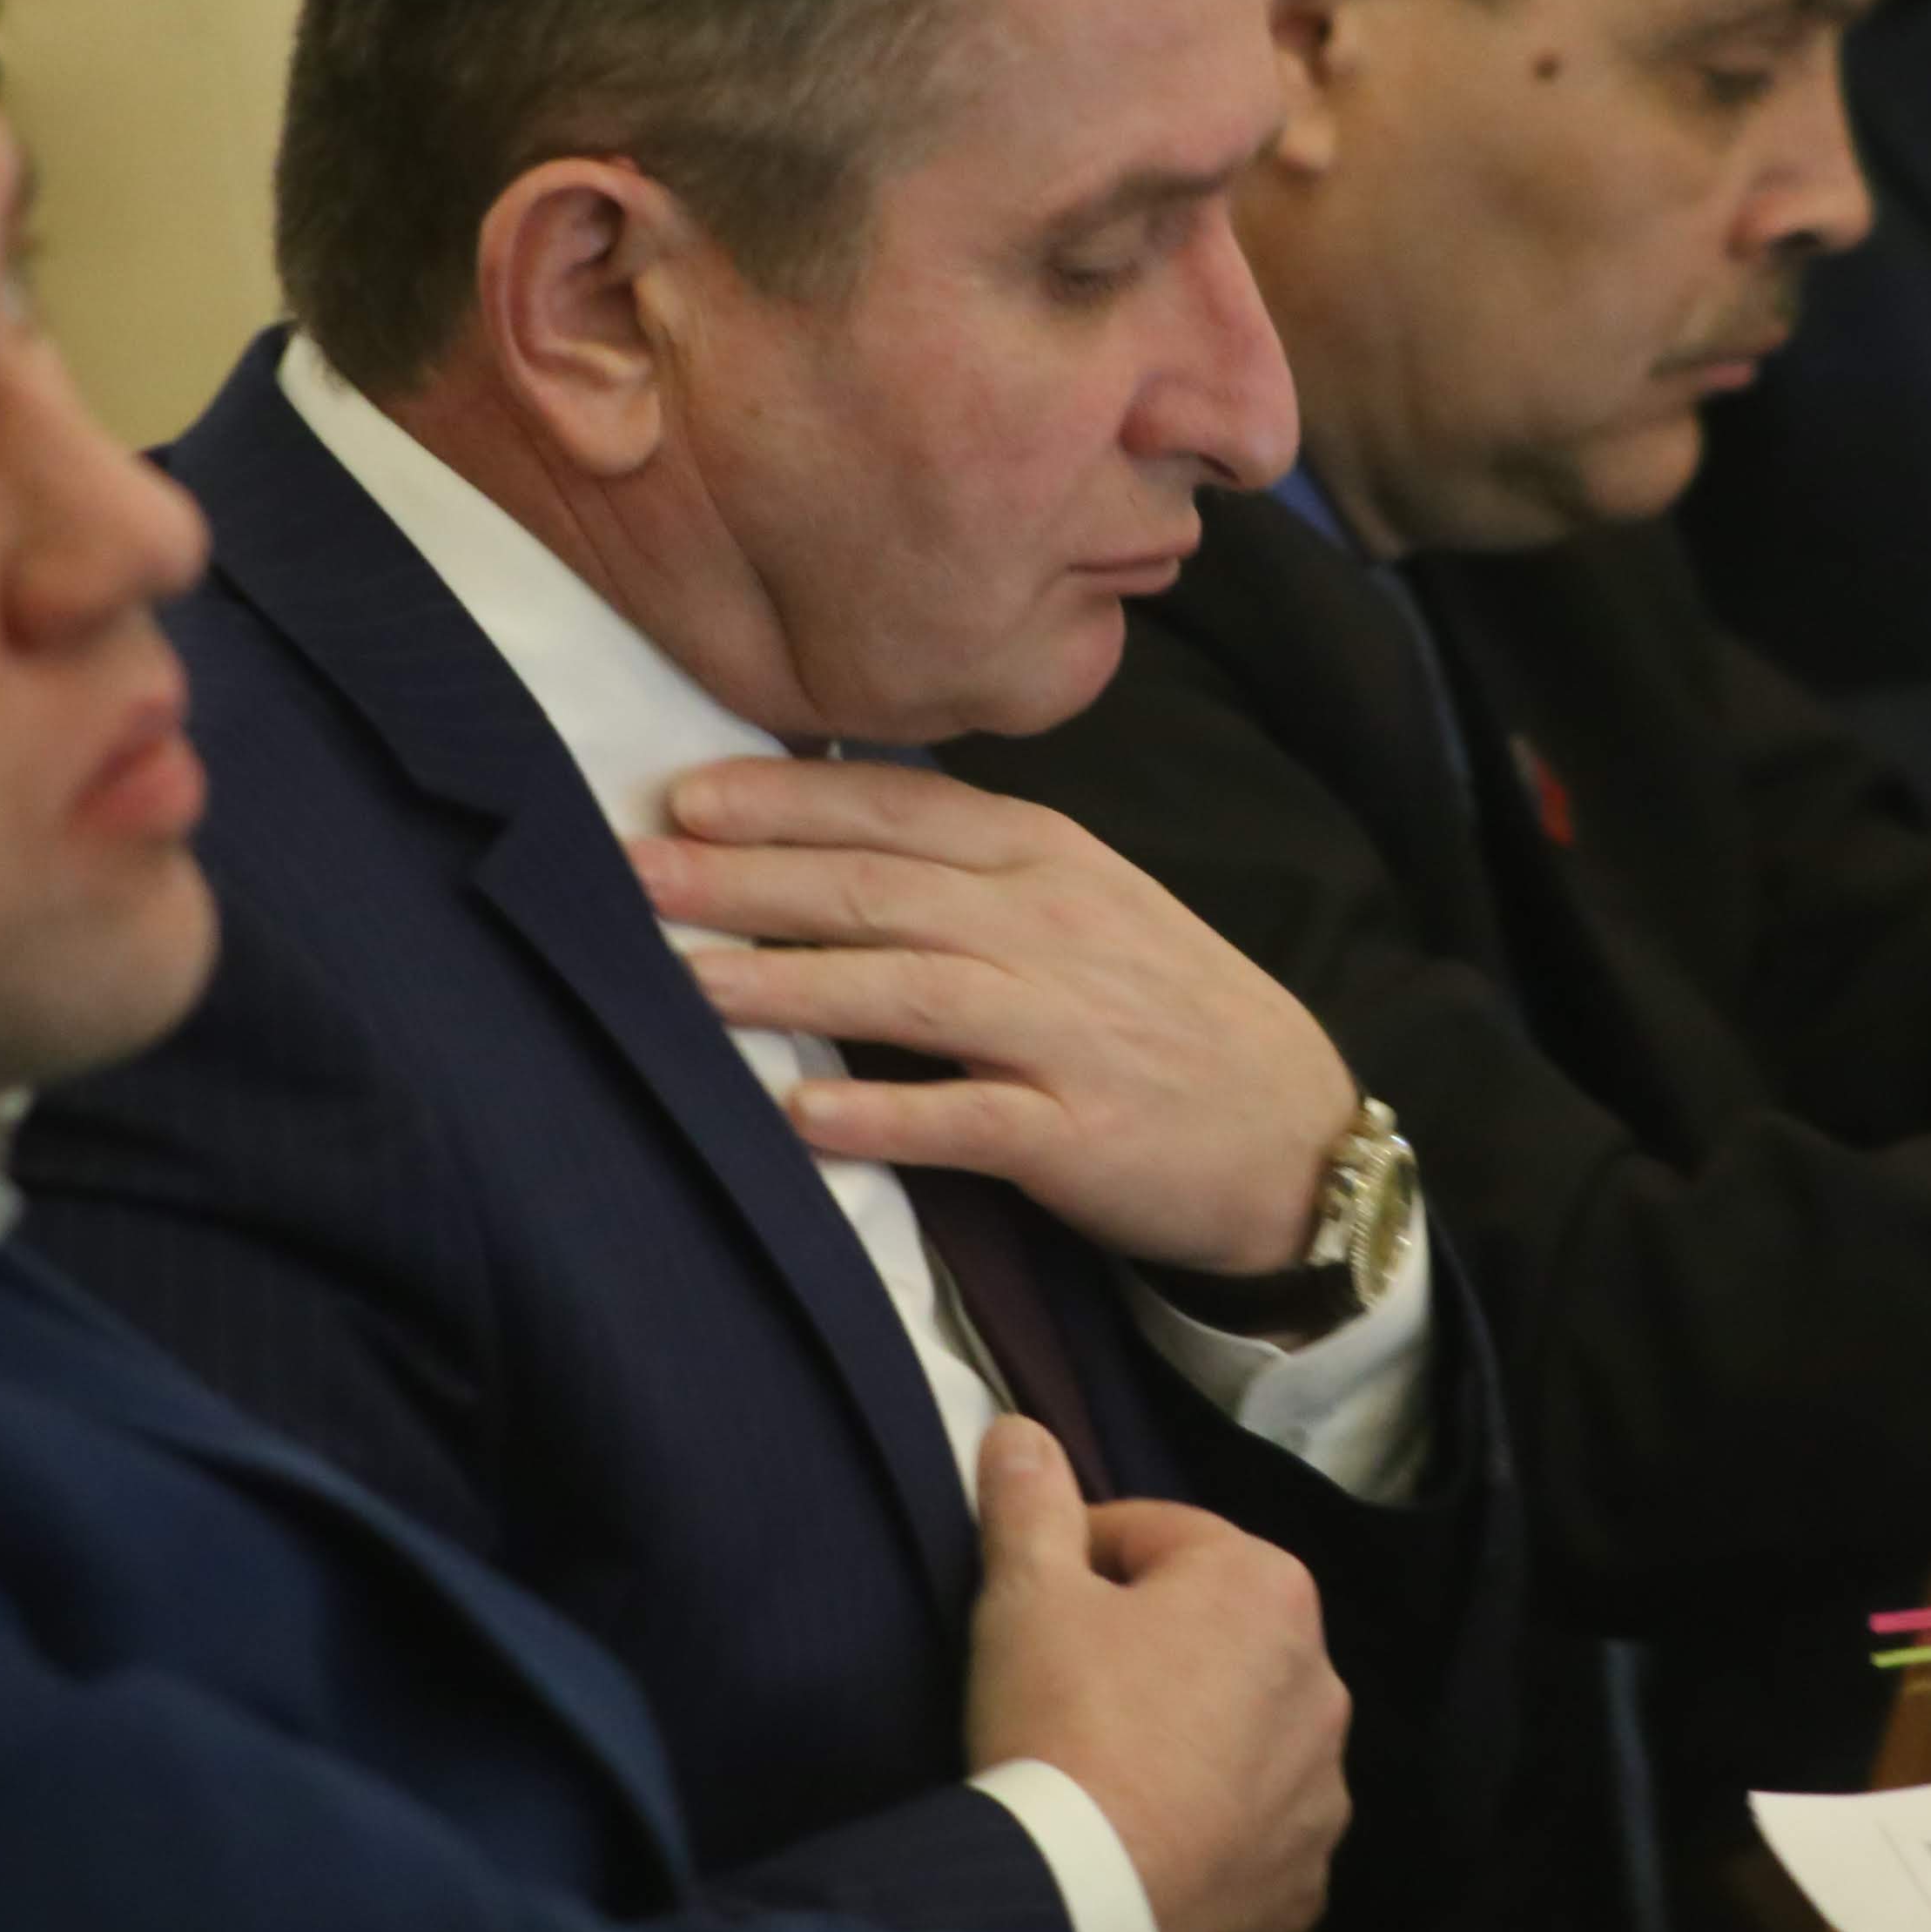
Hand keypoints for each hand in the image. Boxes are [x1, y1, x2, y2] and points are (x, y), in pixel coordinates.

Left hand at [633, 757, 1360, 1272]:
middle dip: (748, 879)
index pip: (898, 808)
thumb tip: (829, 826)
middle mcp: (1050, 928)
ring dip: (789, 984)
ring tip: (686, 982)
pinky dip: (886, 1115)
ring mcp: (1066, 1031)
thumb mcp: (1082, 903)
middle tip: (636, 872)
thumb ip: (968, 864)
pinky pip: (968, 1119)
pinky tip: (804, 1116)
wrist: (1294, 1131)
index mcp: (1046, 859)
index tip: (683, 796)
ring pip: (907, 991)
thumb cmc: (1162, 1011)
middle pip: (879, 889)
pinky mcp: (1078, 1135)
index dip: (786, 799)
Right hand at [962, 1418, 1349, 1931]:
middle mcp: (1322, 1680)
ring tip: (1101, 1772)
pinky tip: (1142, 1841)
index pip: (1155, 1537)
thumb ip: (1028, 1501)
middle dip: (1143, 1647)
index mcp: (1265, 1587)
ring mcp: (1322, 1789)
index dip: (1079, 1560)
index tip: (1033, 1608)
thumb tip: (1020, 1431)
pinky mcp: (1305, 1880)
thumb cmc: (1058, 1724)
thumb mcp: (1024, 1594)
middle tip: (1059, 1690)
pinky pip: (1251, 1828)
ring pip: (1238, 1733)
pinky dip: (1207, 1826)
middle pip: (1208, 1634)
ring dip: (1184, 1737)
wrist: (1086, 1901)